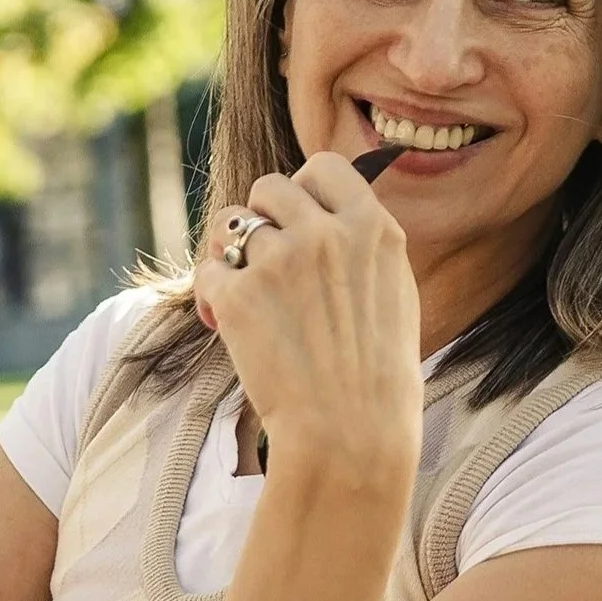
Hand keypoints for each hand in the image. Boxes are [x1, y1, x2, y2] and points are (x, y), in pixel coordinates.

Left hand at [194, 153, 421, 474]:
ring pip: (229, 223)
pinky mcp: (238, 295)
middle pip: (270, 186)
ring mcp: (280, 261)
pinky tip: (225, 325)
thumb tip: (328, 213)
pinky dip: (211, 298)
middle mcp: (326, 233)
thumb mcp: (394, 293)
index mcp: (373, 228)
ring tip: (243, 293)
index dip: (305, 190)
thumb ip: (363, 246)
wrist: (352, 434)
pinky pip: (207, 272)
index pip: (325, 166)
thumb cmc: (377, 377)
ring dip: (230, 253)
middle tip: (267, 263)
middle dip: (262, 219)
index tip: (300, 220)